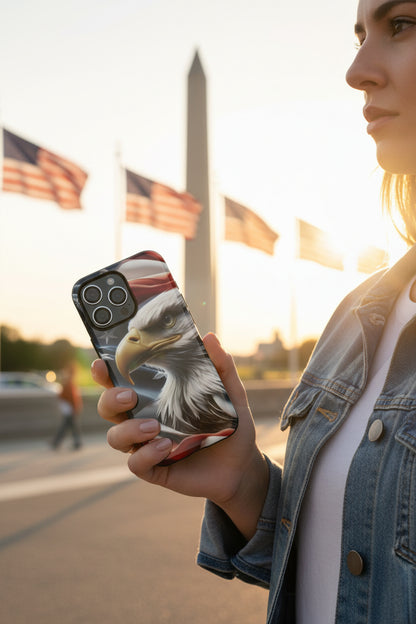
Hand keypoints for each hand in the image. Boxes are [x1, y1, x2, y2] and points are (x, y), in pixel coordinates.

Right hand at [92, 333, 268, 538]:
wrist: (242, 466)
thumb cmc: (230, 425)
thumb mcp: (230, 392)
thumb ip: (221, 366)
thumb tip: (209, 337)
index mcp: (155, 397)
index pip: (121, 382)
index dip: (105, 373)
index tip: (102, 363)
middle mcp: (144, 419)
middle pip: (108, 407)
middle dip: (111, 399)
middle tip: (131, 395)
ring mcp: (147, 445)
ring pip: (116, 437)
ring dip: (129, 429)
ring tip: (155, 426)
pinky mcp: (156, 468)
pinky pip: (136, 464)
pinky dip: (146, 454)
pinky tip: (166, 447)